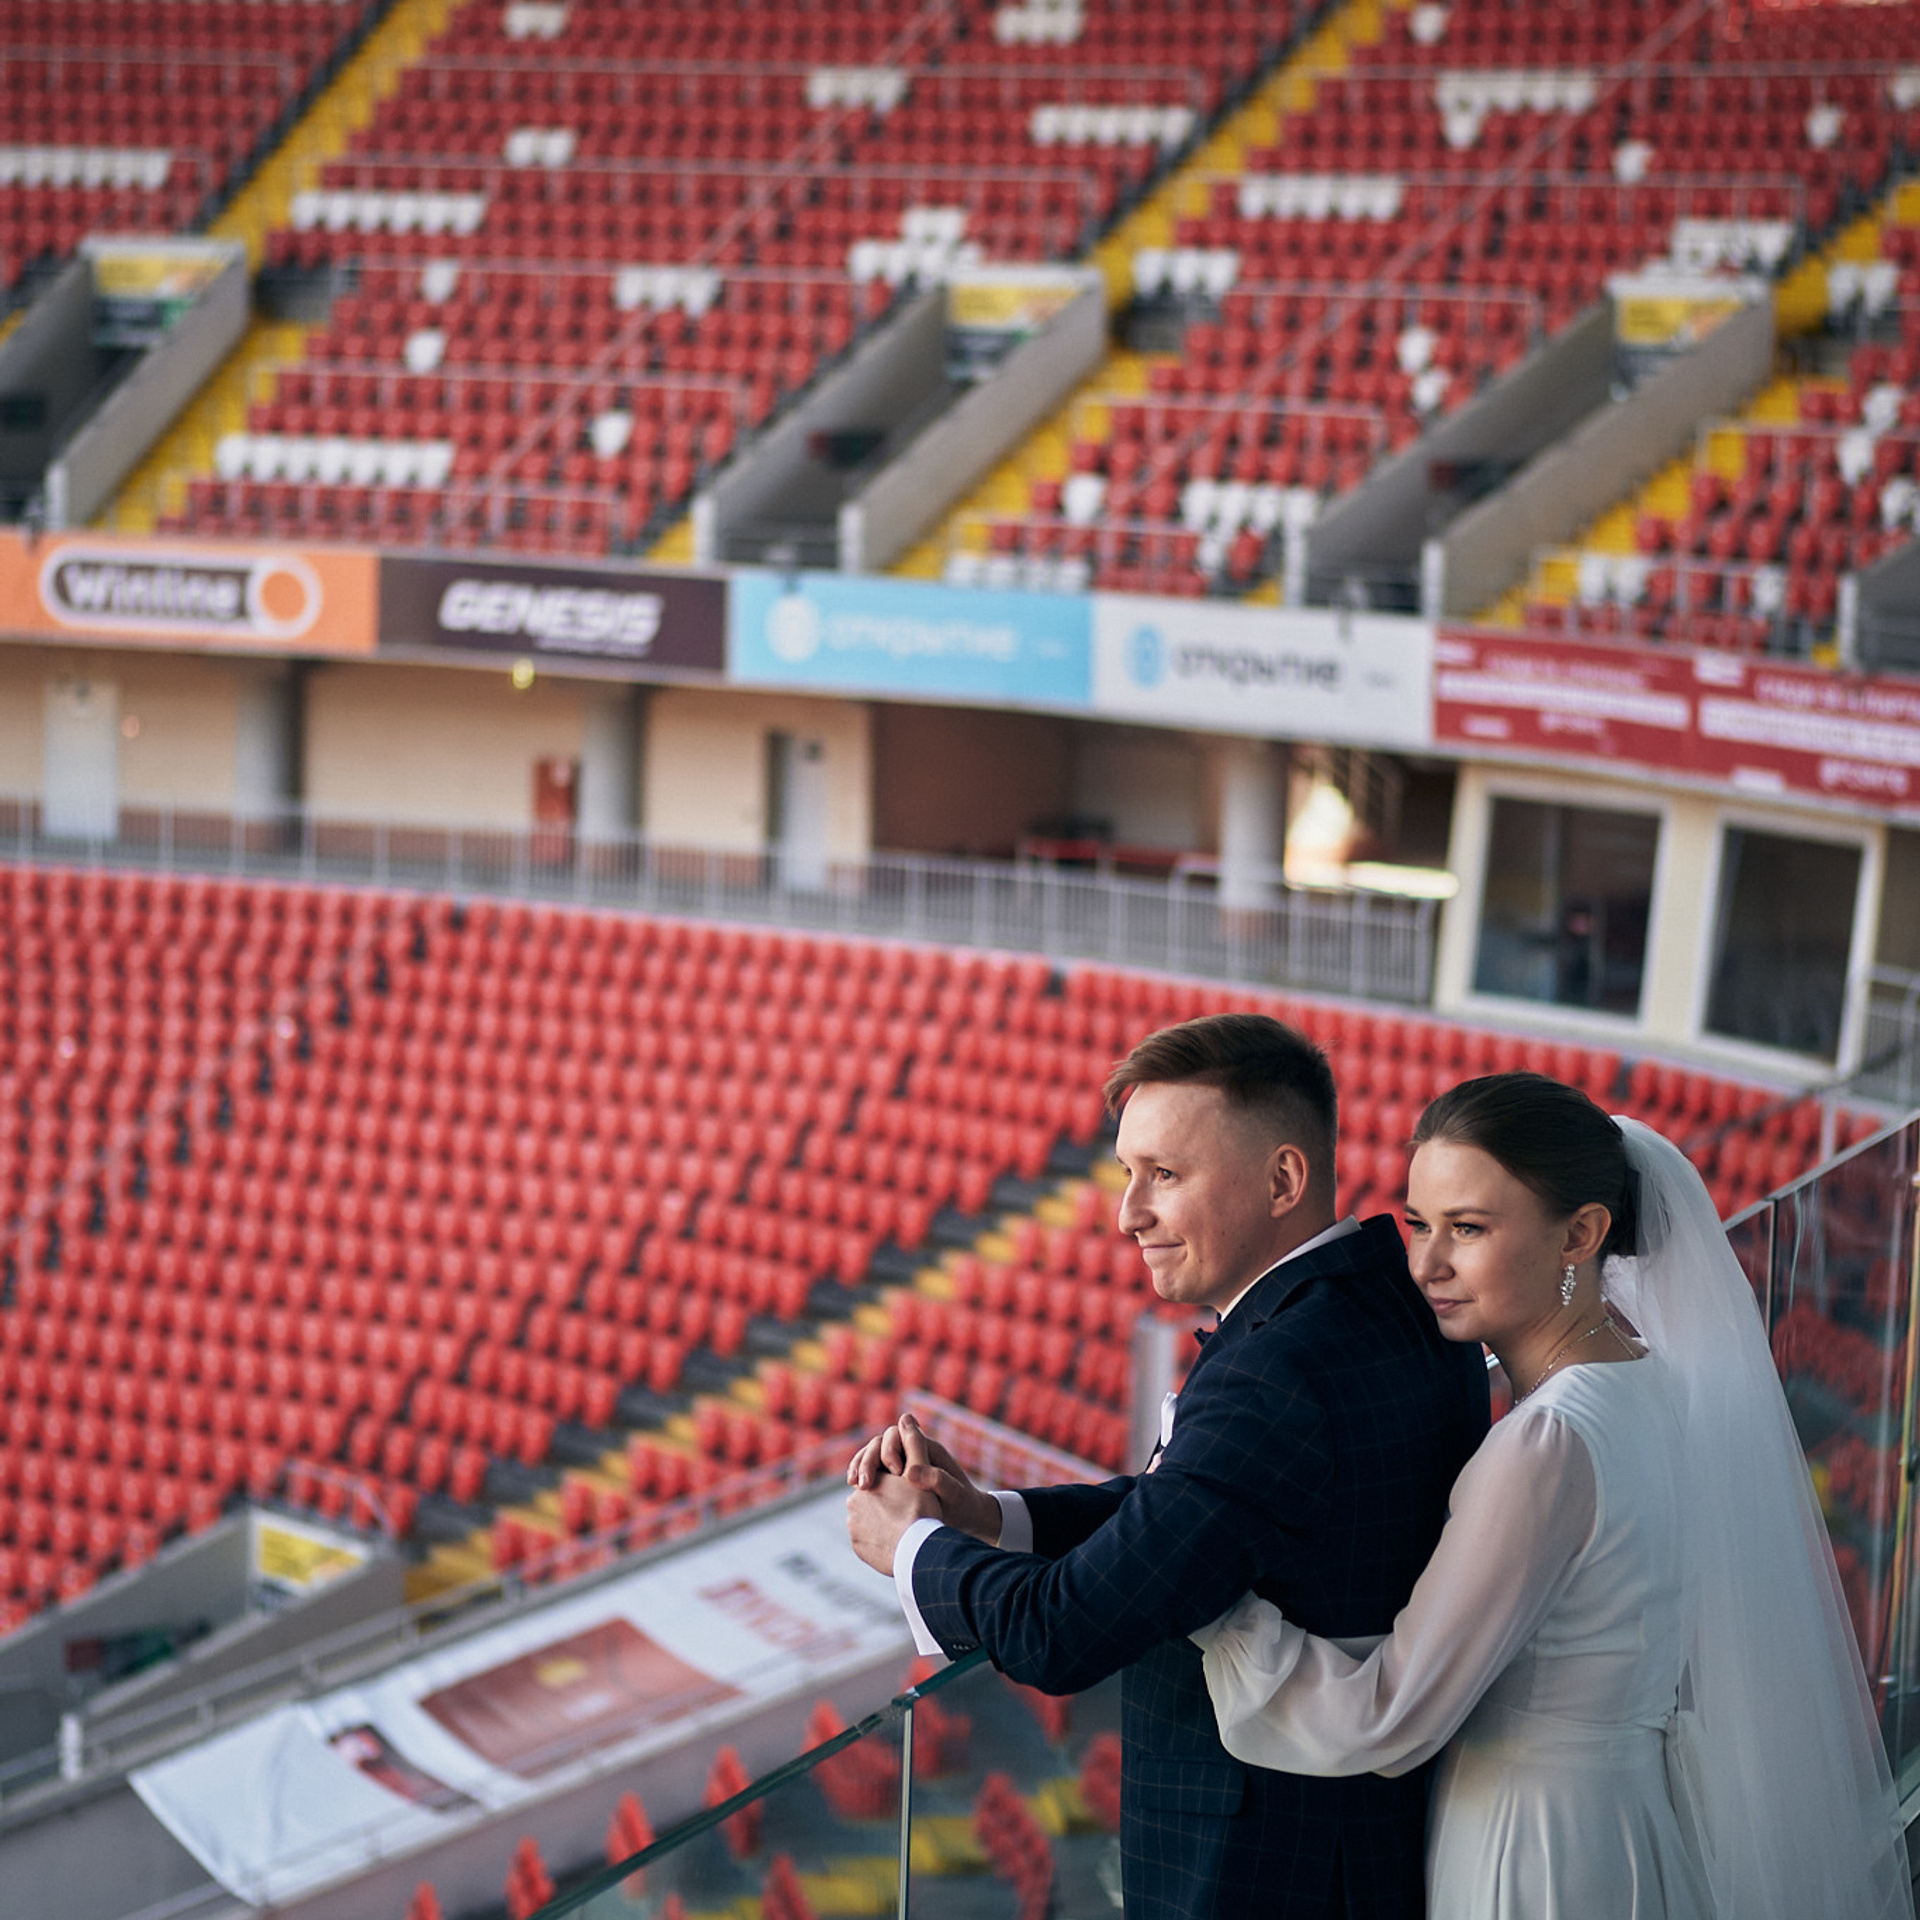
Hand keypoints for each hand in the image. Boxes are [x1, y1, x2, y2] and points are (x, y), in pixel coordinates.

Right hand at [845, 1412, 1000, 1544]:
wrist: (966, 1520)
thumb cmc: (964, 1506)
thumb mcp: (954, 1494)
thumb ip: (937, 1480)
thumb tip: (911, 1472)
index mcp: (925, 1449)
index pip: (897, 1435)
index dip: (889, 1449)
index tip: (892, 1472)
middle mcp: (910, 1454)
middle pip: (878, 1445)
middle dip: (867, 1459)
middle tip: (863, 1484)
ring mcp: (900, 1468)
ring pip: (871, 1459)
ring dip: (860, 1468)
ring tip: (855, 1486)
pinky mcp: (893, 1484)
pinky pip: (872, 1476)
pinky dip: (862, 1482)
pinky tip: (858, 1496)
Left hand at [846, 1468, 940, 1574]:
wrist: (917, 1548)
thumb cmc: (921, 1511)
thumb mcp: (920, 1478)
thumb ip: (912, 1460)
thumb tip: (907, 1450)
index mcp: (869, 1480)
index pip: (879, 1481)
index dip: (894, 1489)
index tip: (907, 1498)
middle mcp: (854, 1500)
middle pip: (871, 1501)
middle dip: (883, 1506)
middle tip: (904, 1515)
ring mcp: (853, 1525)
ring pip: (867, 1521)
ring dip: (879, 1524)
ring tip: (900, 1531)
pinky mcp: (856, 1546)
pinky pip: (867, 1540)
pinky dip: (877, 1541)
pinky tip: (893, 1543)